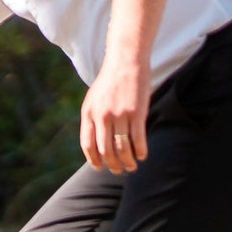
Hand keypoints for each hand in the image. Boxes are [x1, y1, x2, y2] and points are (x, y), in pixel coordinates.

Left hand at [80, 56, 149, 173]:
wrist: (125, 61)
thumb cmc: (110, 82)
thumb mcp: (93, 99)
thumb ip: (93, 119)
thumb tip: (94, 143)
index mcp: (88, 114)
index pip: (88, 145)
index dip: (93, 160)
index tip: (100, 168)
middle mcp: (102, 116)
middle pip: (105, 150)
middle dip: (113, 165)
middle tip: (119, 171)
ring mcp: (119, 115)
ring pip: (122, 147)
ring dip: (128, 161)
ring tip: (132, 166)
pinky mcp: (136, 112)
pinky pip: (138, 138)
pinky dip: (141, 151)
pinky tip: (143, 156)